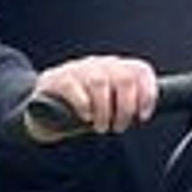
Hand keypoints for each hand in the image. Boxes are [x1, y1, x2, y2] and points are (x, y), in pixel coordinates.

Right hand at [23, 53, 157, 135]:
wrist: (43, 109)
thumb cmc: (83, 109)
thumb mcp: (109, 106)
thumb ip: (126, 105)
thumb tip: (143, 116)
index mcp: (117, 68)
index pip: (140, 71)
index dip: (147, 94)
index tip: (143, 116)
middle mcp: (100, 64)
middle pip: (124, 78)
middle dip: (125, 108)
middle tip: (119, 126)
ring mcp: (78, 69)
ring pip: (100, 83)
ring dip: (104, 110)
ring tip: (102, 127)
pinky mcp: (57, 79)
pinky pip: (73, 87)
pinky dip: (83, 105)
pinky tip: (85, 117)